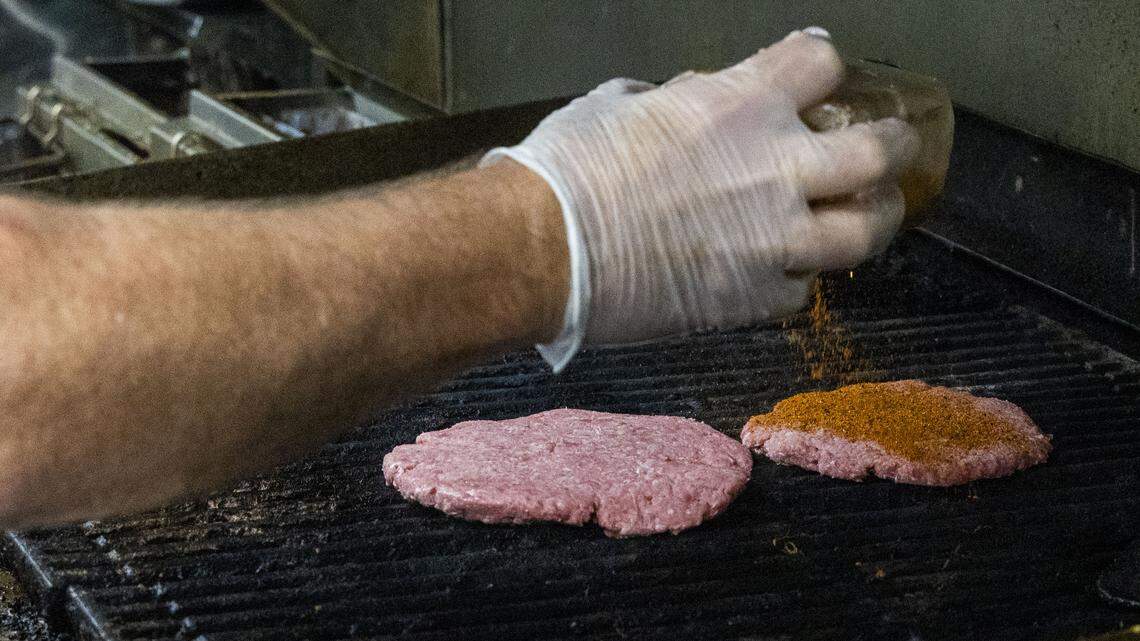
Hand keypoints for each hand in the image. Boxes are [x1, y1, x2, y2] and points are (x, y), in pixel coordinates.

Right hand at [483, 28, 919, 370]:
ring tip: (864, 219)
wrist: (542, 249)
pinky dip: (796, 278)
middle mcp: (774, 167)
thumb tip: (678, 102)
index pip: (820, 63)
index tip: (818, 76)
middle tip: (886, 151)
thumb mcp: (617, 105)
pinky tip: (780, 272)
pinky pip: (802, 290)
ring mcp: (772, 238)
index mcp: (739, 104)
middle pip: (877, 151)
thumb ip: (670, 101)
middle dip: (892, 146)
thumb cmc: (567, 169)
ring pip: (866, 232)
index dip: (822, 66)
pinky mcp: (752, 298)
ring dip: (872, 221)